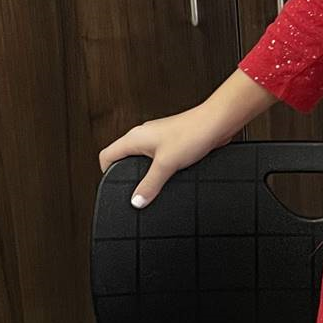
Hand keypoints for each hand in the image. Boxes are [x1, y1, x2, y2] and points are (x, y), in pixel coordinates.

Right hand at [98, 103, 223, 207]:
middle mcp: (143, 135)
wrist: (217, 122)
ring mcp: (158, 137)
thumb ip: (150, 184)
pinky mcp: (172, 141)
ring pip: (143, 158)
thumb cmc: (192, 133)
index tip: (113, 187)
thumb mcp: (166, 165)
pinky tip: (171, 176)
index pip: (106, 155)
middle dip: (126, 175)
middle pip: (123, 157)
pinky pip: (159, 157)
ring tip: (153, 185)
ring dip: (146, 172)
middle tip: (134, 190)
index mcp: (134, 138)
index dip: (105, 173)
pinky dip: (161, 168)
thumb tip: (137, 200)